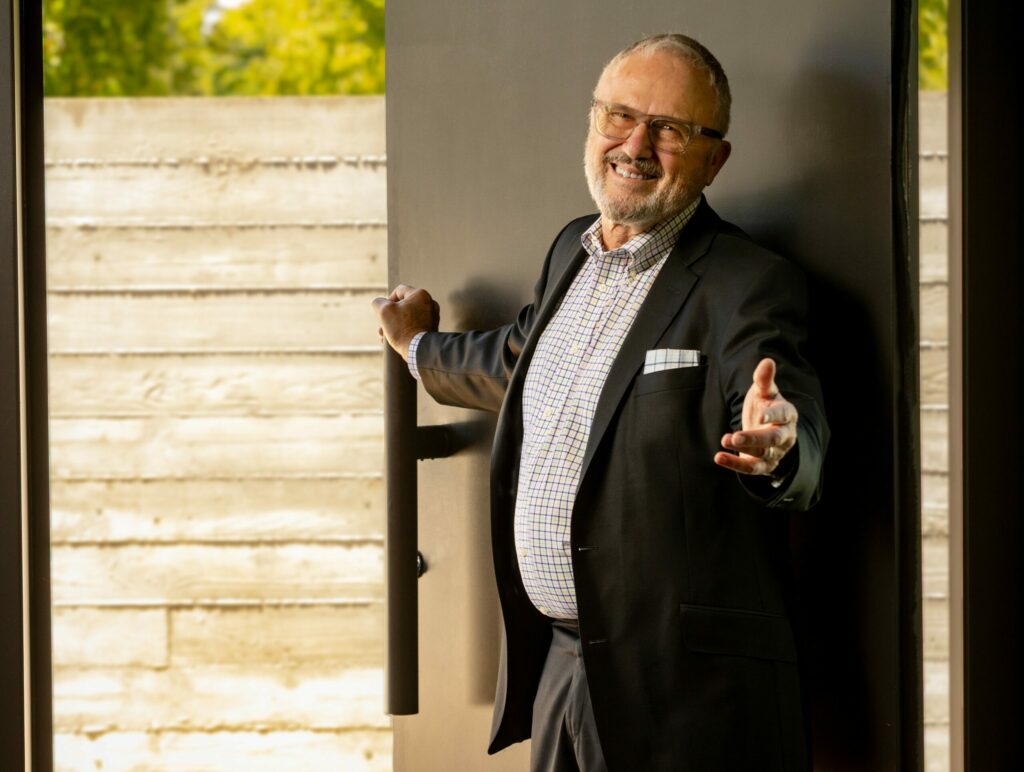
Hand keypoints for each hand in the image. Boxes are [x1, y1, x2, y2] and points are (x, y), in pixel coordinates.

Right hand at [371, 284, 439, 359]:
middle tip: (381, 328)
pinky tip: (396, 340)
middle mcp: (430, 303)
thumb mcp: (384, 311)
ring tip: (386, 336)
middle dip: (389, 317)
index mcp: (420, 294)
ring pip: (408, 317)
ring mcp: (433, 316)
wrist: (420, 351)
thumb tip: (379, 303)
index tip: (383, 313)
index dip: (387, 301)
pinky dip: (405, 330)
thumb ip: (378, 302)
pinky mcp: (433, 328)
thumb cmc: (403, 329)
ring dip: (395, 324)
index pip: (398, 291)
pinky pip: (415, 325)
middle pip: (403, 306)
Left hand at [714, 357, 797, 476]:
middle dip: (755, 438)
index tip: (760, 416)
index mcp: (787, 414)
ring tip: (724, 441)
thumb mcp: (764, 392)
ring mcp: (775, 453)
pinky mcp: (764, 466)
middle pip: (774, 438)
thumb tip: (767, 361)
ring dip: (743, 450)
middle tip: (735, 436)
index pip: (783, 414)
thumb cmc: (765, 407)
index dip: (773, 415)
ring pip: (762, 454)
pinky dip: (735, 465)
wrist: (765, 430)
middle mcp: (785, 435)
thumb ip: (764, 379)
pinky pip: (752, 469)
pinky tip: (719, 457)